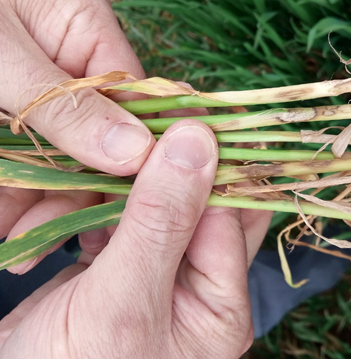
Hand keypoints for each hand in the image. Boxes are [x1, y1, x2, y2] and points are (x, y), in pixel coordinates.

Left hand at [0, 0, 154, 270]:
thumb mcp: (0, 55)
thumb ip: (65, 105)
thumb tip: (137, 153)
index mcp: (84, 27)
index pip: (131, 98)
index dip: (133, 154)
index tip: (124, 205)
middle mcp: (72, 61)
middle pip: (98, 136)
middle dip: (73, 189)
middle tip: (45, 238)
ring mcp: (43, 88)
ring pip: (61, 155)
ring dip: (39, 201)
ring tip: (19, 245)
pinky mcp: (15, 112)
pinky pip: (25, 158)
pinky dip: (15, 192)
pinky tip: (6, 222)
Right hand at [0, 120, 259, 357]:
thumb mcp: (123, 302)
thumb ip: (162, 221)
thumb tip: (198, 138)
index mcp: (221, 301)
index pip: (232, 208)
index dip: (208, 157)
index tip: (175, 112)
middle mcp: (199, 285)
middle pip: (194, 199)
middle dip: (155, 167)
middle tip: (125, 130)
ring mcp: (158, 272)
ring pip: (149, 203)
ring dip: (106, 192)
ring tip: (67, 194)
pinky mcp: (120, 267)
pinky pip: (113, 220)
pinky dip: (82, 213)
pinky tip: (55, 225)